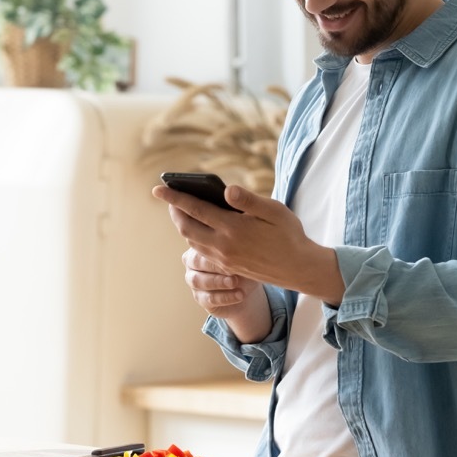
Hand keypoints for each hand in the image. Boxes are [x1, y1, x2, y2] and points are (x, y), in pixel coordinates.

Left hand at [152, 182, 343, 305]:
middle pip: (186, 227)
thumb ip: (248, 200)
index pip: (195, 209)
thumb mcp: (274, 211)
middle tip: (169, 197)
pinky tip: (198, 228)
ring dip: (182, 225)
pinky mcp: (227, 266)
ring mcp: (224, 259)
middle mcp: (223, 245)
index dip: (174, 197)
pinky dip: (194, 237)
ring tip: (180, 210)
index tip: (158, 188)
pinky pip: (202, 251)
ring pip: (191, 241)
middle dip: (174, 211)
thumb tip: (226, 190)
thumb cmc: (289, 234)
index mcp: (233, 228)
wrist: (298, 268)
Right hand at [181, 247, 270, 341]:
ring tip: (235, 283)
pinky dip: (225, 297)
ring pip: (198, 281)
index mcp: (199, 246)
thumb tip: (237, 250)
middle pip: (196, 262)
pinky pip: (208, 298)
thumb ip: (236, 252)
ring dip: (218, 282)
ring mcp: (193, 281)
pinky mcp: (199, 298)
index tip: (233, 253)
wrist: (246, 288)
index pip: (201, 245)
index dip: (215, 250)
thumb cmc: (243, 265)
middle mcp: (192, 263)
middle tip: (232, 269)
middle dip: (215, 266)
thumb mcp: (242, 257)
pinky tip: (239, 295)